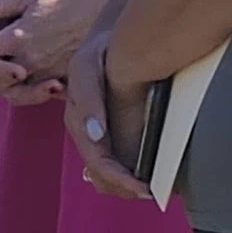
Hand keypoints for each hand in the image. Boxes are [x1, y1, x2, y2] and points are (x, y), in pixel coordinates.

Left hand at [0, 0, 103, 105]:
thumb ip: (1, 5)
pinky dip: (32, 92)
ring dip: (6, 84)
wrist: (110, 7)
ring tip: (10, 72)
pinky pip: (40, 96)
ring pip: (14, 93)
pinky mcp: (65, 82)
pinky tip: (34, 79)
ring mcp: (47, 73)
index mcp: (17, 36)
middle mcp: (29, 60)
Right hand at [66, 28, 156, 200]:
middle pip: (101, 175)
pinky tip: (147, 177)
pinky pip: (115, 163)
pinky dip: (128, 175)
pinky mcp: (107, 134)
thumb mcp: (86, 68)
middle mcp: (85, 133)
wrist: (112, 39)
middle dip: (125, 187)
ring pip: (105, 176)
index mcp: (78, 121)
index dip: (120, 179)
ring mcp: (95, 136)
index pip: (98, 161)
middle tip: (153, 193)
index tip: (144, 187)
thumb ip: (89, 101)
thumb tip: (96, 137)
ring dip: (125, 186)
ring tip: (152, 189)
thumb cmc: (99, 52)